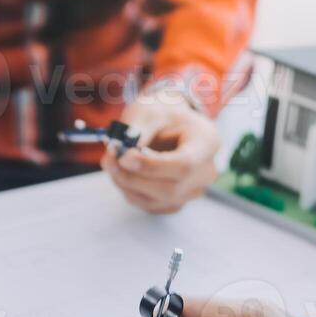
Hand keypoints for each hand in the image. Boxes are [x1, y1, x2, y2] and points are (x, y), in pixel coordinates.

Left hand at [101, 93, 219, 213]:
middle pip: (170, 188)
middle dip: (133, 177)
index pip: (184, 165)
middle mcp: (205, 172)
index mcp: (207, 142)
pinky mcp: (176, 202)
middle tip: (108, 160)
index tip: (124, 157)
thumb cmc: (163, 115)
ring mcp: (193, 191)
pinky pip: (150, 206)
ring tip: (111, 163)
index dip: (151, 166)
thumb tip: (121, 153)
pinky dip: (130, 192)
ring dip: (127, 185)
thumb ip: (136, 130)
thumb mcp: (150, 110)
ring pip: (157, 201)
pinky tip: (123, 174)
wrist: (171, 125)